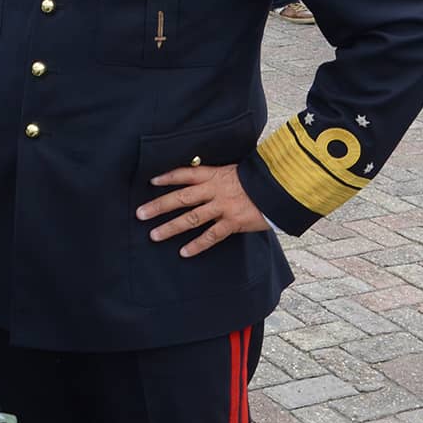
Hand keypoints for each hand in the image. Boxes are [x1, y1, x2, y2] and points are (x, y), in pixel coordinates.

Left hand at [135, 163, 268, 257]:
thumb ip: (218, 177)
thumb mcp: (236, 171)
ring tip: (154, 235)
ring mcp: (223, 207)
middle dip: (159, 206)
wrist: (283, 187)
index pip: (185, 174)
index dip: (168, 177)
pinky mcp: (234, 223)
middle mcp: (215, 190)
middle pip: (181, 198)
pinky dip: (197, 245)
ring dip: (171, 227)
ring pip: (191, 218)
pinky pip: (212, 236)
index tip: (151, 181)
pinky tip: (184, 252)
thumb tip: (202, 180)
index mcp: (215, 175)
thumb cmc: (260, 178)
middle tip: (140, 213)